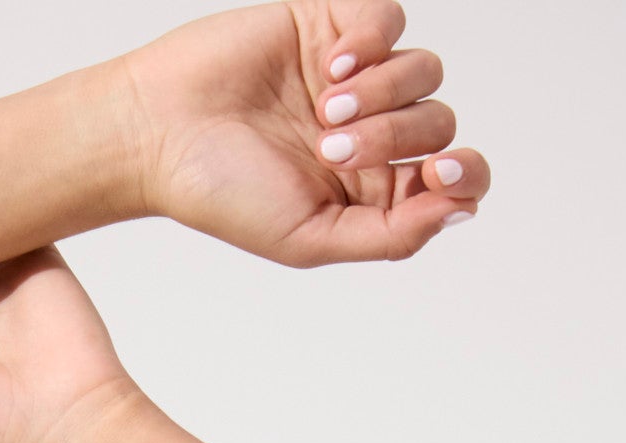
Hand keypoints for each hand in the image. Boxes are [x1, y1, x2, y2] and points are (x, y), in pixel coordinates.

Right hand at [122, 0, 487, 262]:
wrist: (161, 131)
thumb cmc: (222, 193)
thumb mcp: (309, 238)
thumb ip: (388, 237)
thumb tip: (461, 212)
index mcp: (370, 192)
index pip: (453, 180)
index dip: (464, 174)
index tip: (438, 173)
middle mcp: (371, 134)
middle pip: (438, 124)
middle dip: (395, 136)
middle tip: (330, 146)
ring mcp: (356, 78)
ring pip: (425, 70)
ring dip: (385, 90)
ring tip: (326, 107)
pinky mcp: (333, 24)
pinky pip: (390, 19)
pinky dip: (373, 39)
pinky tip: (331, 64)